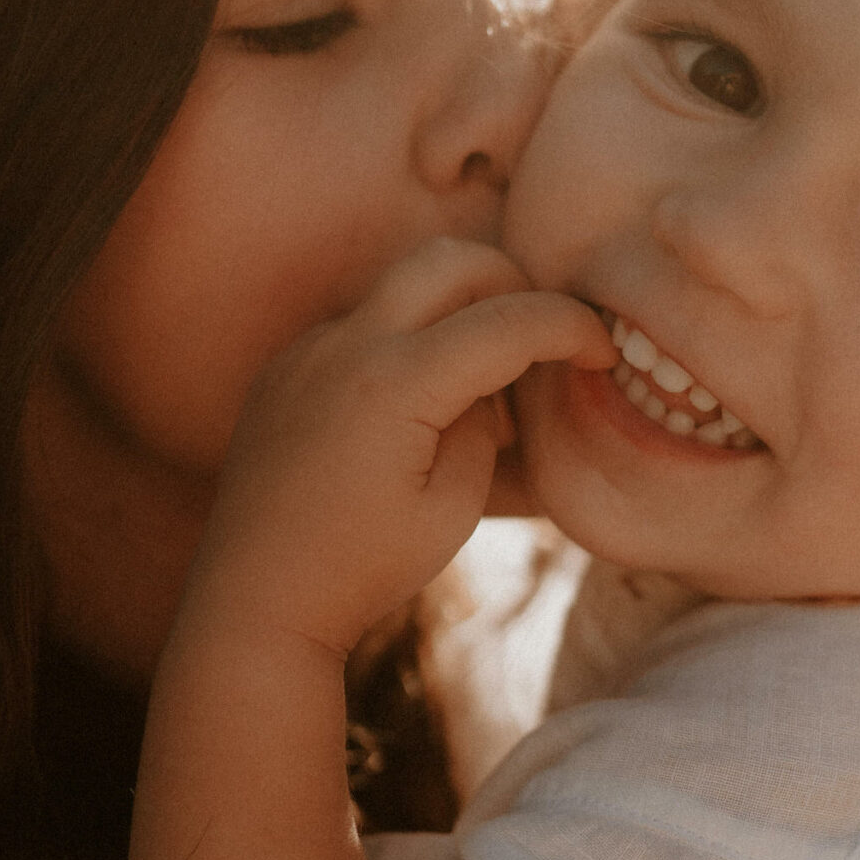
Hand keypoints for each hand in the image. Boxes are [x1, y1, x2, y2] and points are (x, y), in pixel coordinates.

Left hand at [179, 239, 611, 660]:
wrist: (257, 598)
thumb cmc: (363, 567)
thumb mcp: (453, 505)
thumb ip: (483, 423)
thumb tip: (489, 382)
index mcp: (396, 383)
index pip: (509, 320)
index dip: (572, 328)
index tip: (603, 354)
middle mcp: (346, 346)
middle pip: (452, 261)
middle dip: (514, 284)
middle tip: (543, 339)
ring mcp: (308, 350)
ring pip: (402, 284)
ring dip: (456, 309)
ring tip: (478, 386)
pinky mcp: (286, 366)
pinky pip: (361, 324)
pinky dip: (406, 340)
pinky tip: (416, 408)